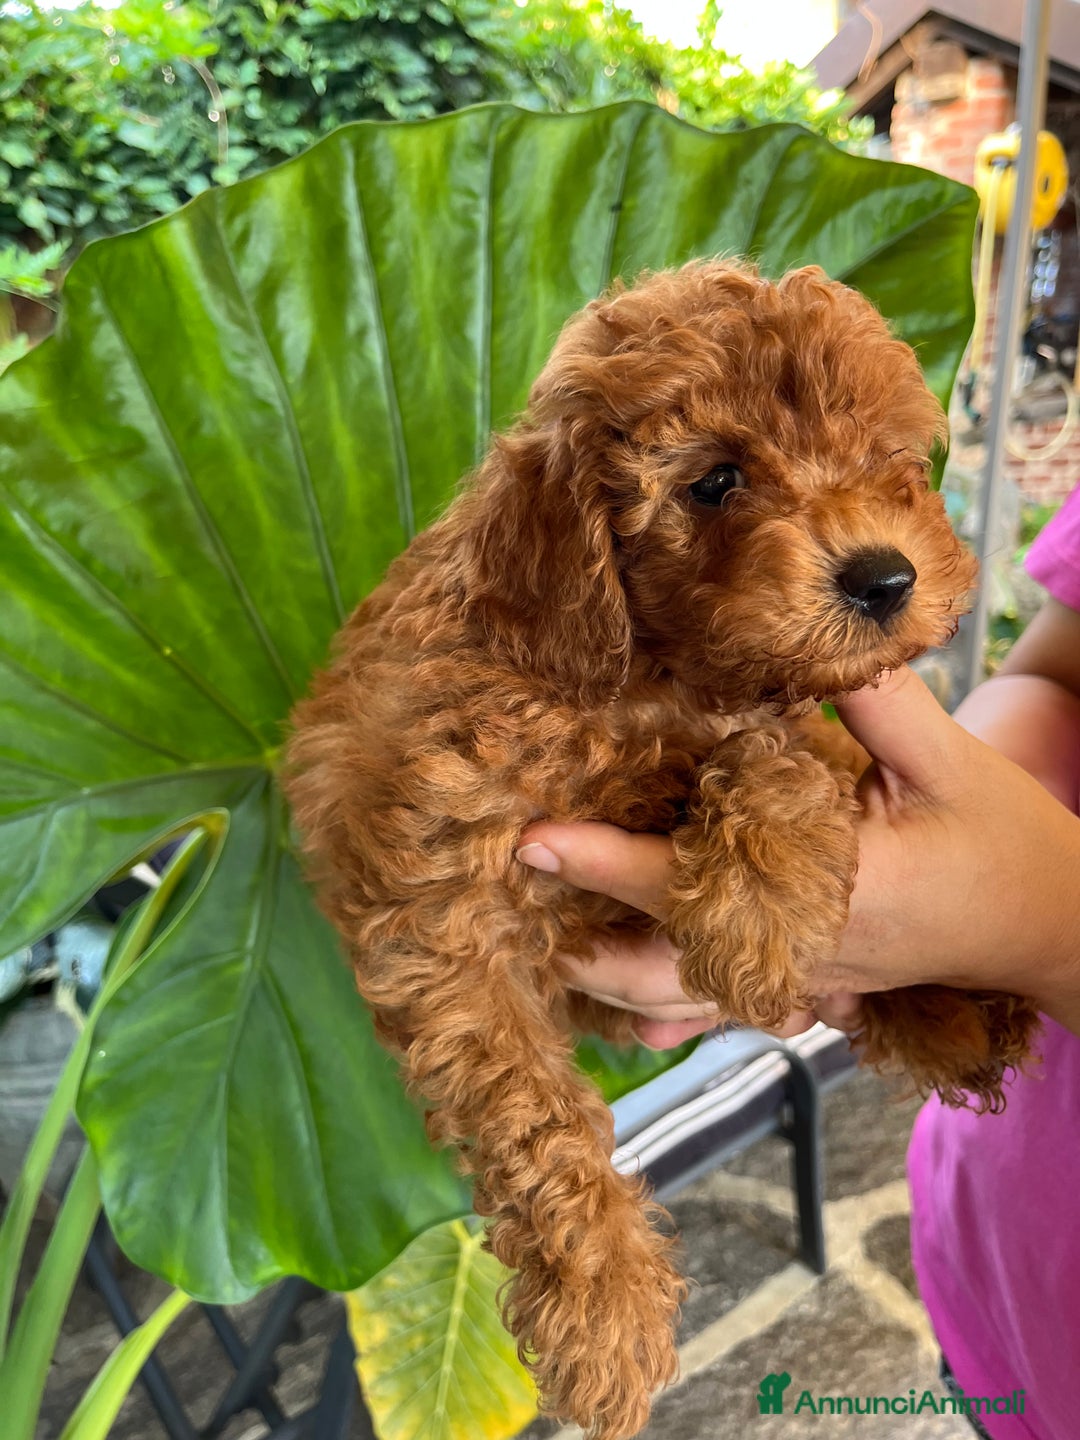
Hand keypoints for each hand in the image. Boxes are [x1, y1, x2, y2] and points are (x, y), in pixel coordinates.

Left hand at [518, 663, 1079, 1044]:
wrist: (1045, 927)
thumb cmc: (1001, 842)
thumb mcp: (951, 763)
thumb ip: (881, 704)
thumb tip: (817, 641)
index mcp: (821, 892)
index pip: (682, 878)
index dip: (600, 860)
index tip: (531, 838)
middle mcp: (793, 949)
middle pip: (656, 966)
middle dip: (579, 941)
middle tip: (514, 902)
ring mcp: (796, 978)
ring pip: (678, 1004)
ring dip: (609, 981)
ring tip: (548, 948)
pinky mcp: (807, 986)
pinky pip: (716, 1009)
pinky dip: (660, 1008)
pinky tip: (619, 999)